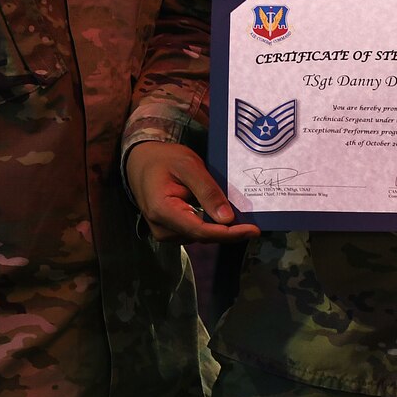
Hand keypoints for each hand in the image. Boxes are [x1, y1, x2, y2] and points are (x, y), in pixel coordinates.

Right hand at [127, 140, 259, 243]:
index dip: (229, 234)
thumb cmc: (165, 159)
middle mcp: (162, 228)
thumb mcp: (188, 165)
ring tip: (242, 218)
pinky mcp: (170, 231)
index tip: (253, 230)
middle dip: (229, 232)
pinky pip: (195, 232)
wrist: (142, 162)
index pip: (201, 231)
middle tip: (254, 223)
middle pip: (203, 236)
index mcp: (163, 211)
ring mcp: (165, 233)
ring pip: (201, 236)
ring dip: (221, 229)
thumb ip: (207, 191)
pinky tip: (224, 216)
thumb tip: (227, 219)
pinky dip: (211, 225)